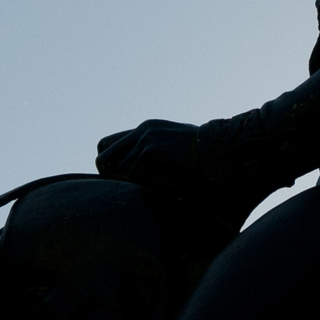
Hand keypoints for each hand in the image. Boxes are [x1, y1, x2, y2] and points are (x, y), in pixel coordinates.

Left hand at [96, 118, 212, 189]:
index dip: (105, 162)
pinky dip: (139, 183)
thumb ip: (153, 152)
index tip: (110, 176)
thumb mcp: (171, 147)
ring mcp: (147, 138)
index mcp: (145, 128)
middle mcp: (142, 131)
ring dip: (124, 181)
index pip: (107, 143)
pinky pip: (134, 172)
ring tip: (134, 190)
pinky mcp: (152, 149)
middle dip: (105, 173)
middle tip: (113, 188)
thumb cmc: (198, 153)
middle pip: (104, 154)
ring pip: (119, 166)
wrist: (214, 148)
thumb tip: (135, 172)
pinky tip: (149, 189)